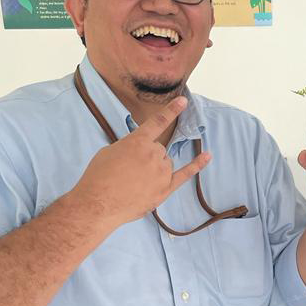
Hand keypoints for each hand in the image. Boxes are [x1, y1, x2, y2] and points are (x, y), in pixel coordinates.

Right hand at [73, 96, 210, 228]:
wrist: (98, 204)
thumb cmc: (98, 178)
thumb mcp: (109, 152)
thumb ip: (128, 147)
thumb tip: (138, 152)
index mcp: (137, 141)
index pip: (157, 122)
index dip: (171, 110)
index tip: (183, 101)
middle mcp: (153, 154)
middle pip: (158, 149)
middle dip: (146, 157)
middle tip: (128, 170)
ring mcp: (161, 172)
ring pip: (166, 163)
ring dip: (155, 168)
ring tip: (135, 181)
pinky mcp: (165, 189)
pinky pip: (185, 174)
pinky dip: (197, 165)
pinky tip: (207, 156)